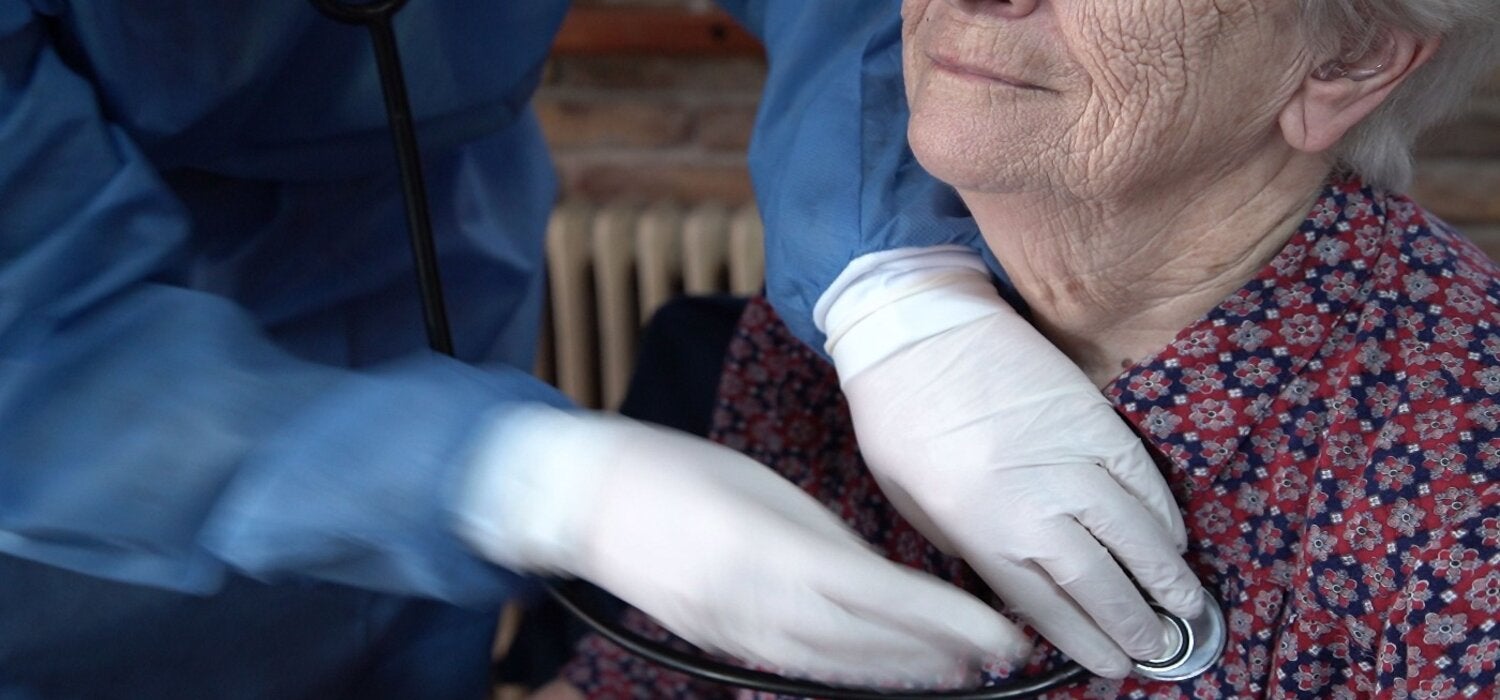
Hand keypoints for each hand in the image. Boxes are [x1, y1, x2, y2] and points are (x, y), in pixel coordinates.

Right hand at [457, 407, 1028, 686]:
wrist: (585, 499)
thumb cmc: (677, 470)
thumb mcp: (765, 487)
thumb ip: (826, 537)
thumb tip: (882, 578)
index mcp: (771, 550)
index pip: (880, 596)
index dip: (945, 621)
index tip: (998, 631)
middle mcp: (756, 604)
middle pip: (865, 643)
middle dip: (936, 654)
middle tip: (997, 658)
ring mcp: (734, 632)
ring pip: (834, 665)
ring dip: (899, 670)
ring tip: (955, 671)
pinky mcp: (718, 643)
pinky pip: (796, 665)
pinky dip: (846, 670)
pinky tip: (880, 669)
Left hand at [825, 257, 1202, 678]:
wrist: (915, 328)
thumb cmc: (899, 415)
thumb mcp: (912, 501)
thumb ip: (968, 546)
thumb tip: (1016, 579)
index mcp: (980, 532)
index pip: (1048, 607)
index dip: (1087, 641)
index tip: (1113, 664)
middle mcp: (1032, 505)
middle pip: (1099, 582)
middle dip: (1135, 623)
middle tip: (1159, 647)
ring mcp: (1069, 460)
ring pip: (1134, 535)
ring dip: (1166, 576)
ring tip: (1185, 606)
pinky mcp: (1093, 418)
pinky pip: (1142, 477)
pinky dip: (1164, 512)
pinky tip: (1175, 538)